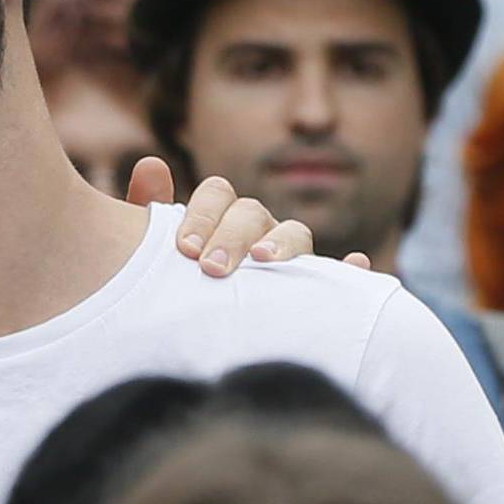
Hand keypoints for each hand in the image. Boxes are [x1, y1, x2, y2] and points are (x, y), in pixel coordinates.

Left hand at [126, 158, 370, 275]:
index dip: (202, 215)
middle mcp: (257, 231)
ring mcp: (288, 259)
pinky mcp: (315, 291)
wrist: (191, 338)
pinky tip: (355, 265)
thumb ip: (148, 212)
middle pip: (253, 213)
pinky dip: (348, 268)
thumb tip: (150, 165)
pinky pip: (339, 276)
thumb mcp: (151, 256)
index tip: (184, 248)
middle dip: (232, 235)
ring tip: (264, 261)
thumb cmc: (170, 291)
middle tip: (212, 268)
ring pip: (295, 234)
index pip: (218, 195)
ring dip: (282, 243)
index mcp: (219, 218)